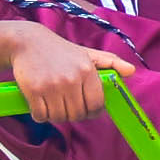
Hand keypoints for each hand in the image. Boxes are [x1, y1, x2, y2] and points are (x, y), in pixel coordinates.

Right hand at [8, 28, 129, 123]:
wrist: (28, 42)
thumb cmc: (60, 51)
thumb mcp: (87, 53)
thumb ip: (110, 62)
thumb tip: (131, 71)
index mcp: (87, 70)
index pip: (96, 105)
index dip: (92, 111)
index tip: (86, 109)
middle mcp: (71, 79)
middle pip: (77, 114)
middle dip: (72, 114)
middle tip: (66, 105)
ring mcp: (52, 86)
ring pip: (59, 117)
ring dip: (56, 116)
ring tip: (53, 104)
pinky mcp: (33, 91)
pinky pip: (41, 116)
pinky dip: (40, 115)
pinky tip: (40, 105)